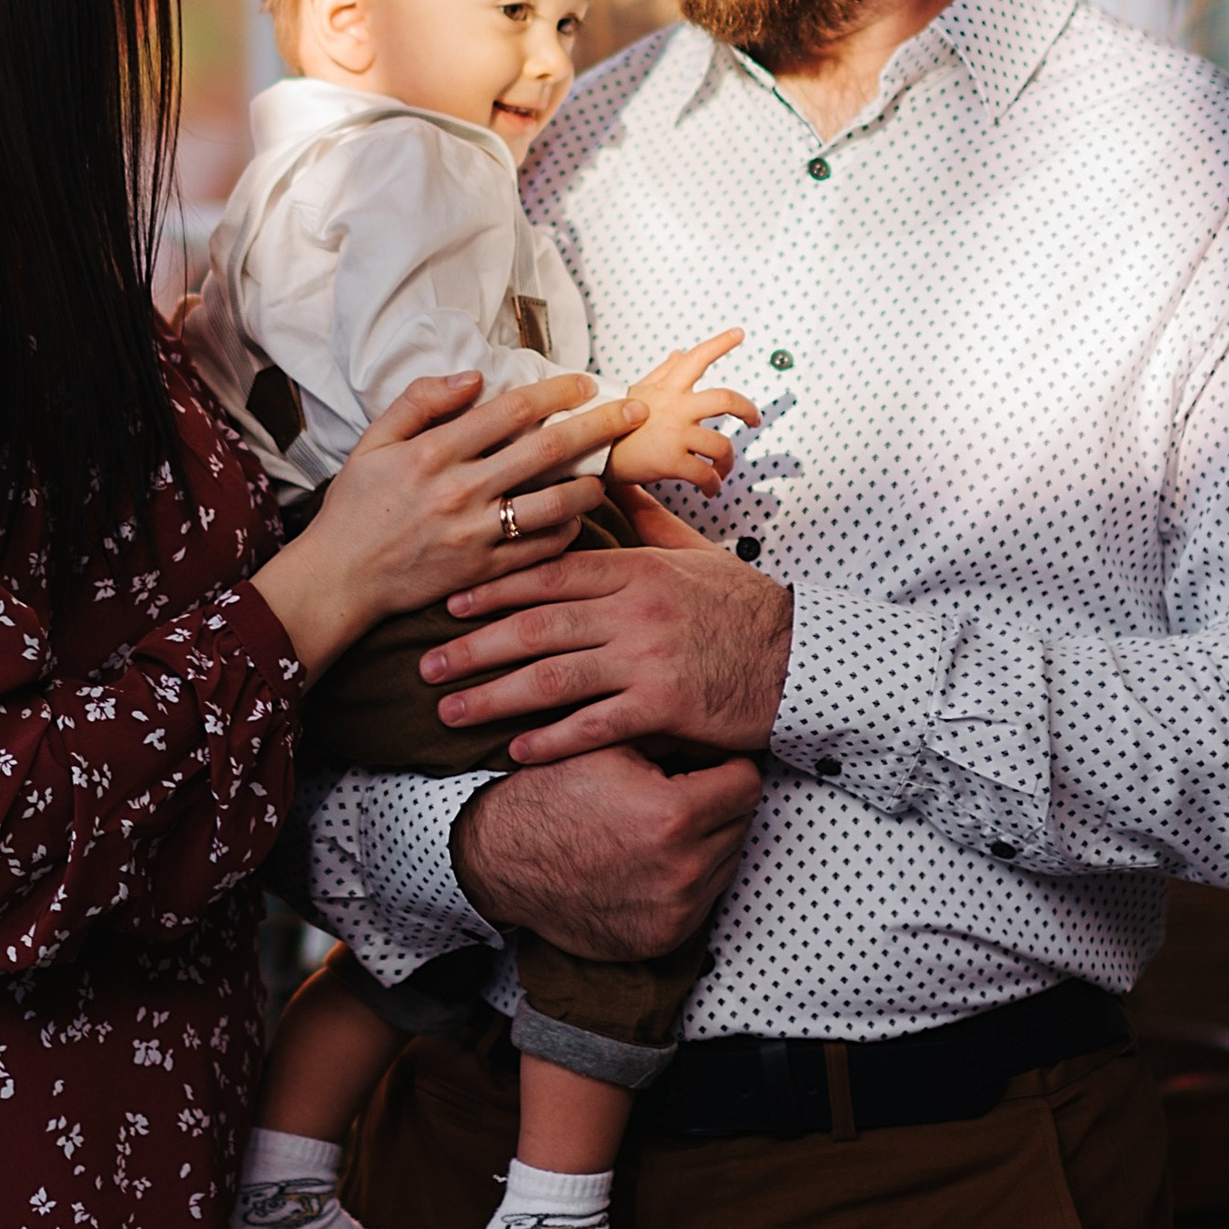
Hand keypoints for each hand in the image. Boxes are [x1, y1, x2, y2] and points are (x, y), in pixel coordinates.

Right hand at [251, 369, 640, 674]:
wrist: (339, 579)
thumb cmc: (355, 507)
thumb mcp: (372, 441)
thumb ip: (419, 401)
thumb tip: (473, 377)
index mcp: (434, 452)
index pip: (511, 409)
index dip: (556, 390)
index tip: (585, 382)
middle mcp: (461, 490)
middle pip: (548, 448)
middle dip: (599, 425)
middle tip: (633, 411)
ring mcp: (476, 534)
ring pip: (555, 502)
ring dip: (591, 483)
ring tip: (609, 472)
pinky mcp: (483, 572)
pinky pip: (542, 549)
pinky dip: (567, 531)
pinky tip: (575, 517)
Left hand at [423, 532, 792, 761]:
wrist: (801, 657)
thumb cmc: (743, 605)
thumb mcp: (692, 552)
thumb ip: (645, 519)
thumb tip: (612, 476)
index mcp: (634, 568)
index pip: (548, 574)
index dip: (493, 587)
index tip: (449, 600)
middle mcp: (633, 611)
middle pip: (536, 627)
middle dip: (473, 646)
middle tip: (426, 663)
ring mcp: (647, 659)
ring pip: (553, 678)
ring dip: (495, 697)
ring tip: (450, 711)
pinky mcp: (664, 707)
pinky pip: (595, 726)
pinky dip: (552, 741)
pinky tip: (516, 751)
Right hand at [452, 745, 762, 958]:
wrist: (501, 861)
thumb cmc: (550, 797)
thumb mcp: (608, 745)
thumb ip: (669, 732)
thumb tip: (715, 724)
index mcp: (674, 814)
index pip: (747, 783)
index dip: (727, 766)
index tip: (708, 765)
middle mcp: (683, 870)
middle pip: (742, 823)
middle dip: (717, 804)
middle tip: (680, 793)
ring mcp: (676, 911)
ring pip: (727, 862)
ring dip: (706, 843)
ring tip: (660, 827)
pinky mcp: (664, 939)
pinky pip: (703, 900)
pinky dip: (687, 880)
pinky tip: (650, 862)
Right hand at [603, 326, 759, 491]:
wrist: (591, 452)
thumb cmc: (614, 422)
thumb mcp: (638, 391)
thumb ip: (664, 373)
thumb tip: (680, 352)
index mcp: (668, 389)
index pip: (696, 358)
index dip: (720, 343)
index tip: (739, 333)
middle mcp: (676, 407)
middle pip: (726, 400)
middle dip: (748, 410)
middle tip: (755, 420)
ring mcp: (675, 434)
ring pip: (722, 445)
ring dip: (728, 462)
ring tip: (723, 470)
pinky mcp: (671, 461)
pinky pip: (706, 474)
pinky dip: (713, 484)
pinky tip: (710, 489)